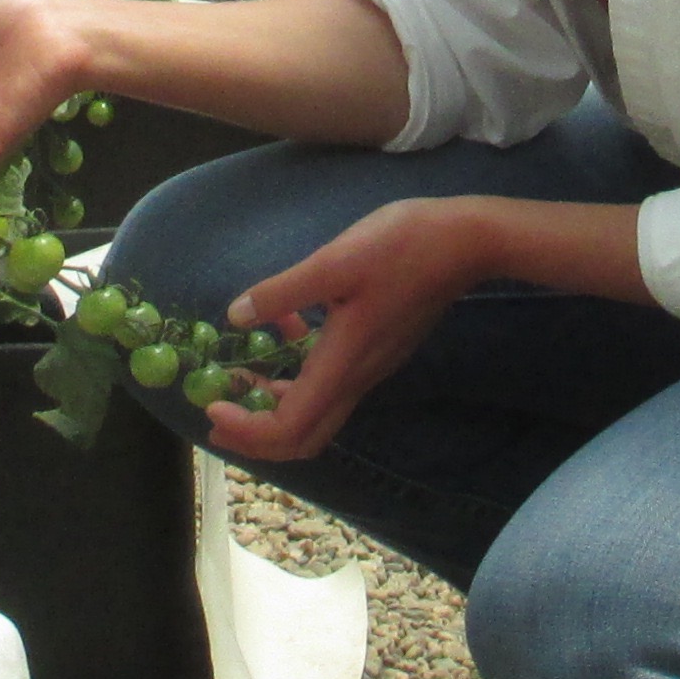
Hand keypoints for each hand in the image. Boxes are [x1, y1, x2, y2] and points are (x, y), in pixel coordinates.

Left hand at [201, 198, 508, 464]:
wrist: (466, 242)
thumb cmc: (402, 247)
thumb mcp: (335, 261)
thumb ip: (283, 292)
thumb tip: (236, 317)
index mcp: (343, 363)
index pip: (291, 427)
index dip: (248, 430)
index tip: (213, 407)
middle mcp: (357, 377)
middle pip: (304, 436)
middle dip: (256, 435)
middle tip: (217, 413)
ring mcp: (370, 366)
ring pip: (316, 410)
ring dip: (273, 402)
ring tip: (239, 375)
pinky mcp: (377, 349)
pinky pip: (330, 381)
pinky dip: (298, 371)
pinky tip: (288, 328)